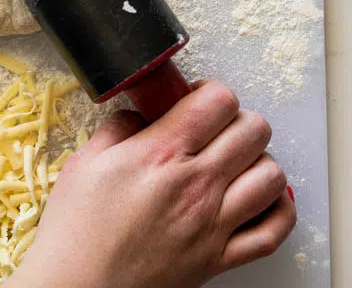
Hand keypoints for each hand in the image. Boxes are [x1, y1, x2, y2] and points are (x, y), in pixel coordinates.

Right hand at [6, 80, 295, 287]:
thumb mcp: (85, 162)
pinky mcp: (218, 260)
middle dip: (238, 119)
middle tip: (216, 128)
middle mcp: (195, 185)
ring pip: (272, 175)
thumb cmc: (75, 233)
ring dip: (258, 161)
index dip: (212, 91)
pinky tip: (258, 199)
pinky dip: (276, 210)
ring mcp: (212, 225)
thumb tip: (142, 113)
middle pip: (254, 130)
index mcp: (162, 154)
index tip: (197, 99)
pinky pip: (273, 232)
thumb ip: (120, 126)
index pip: (220, 101)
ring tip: (235, 163)